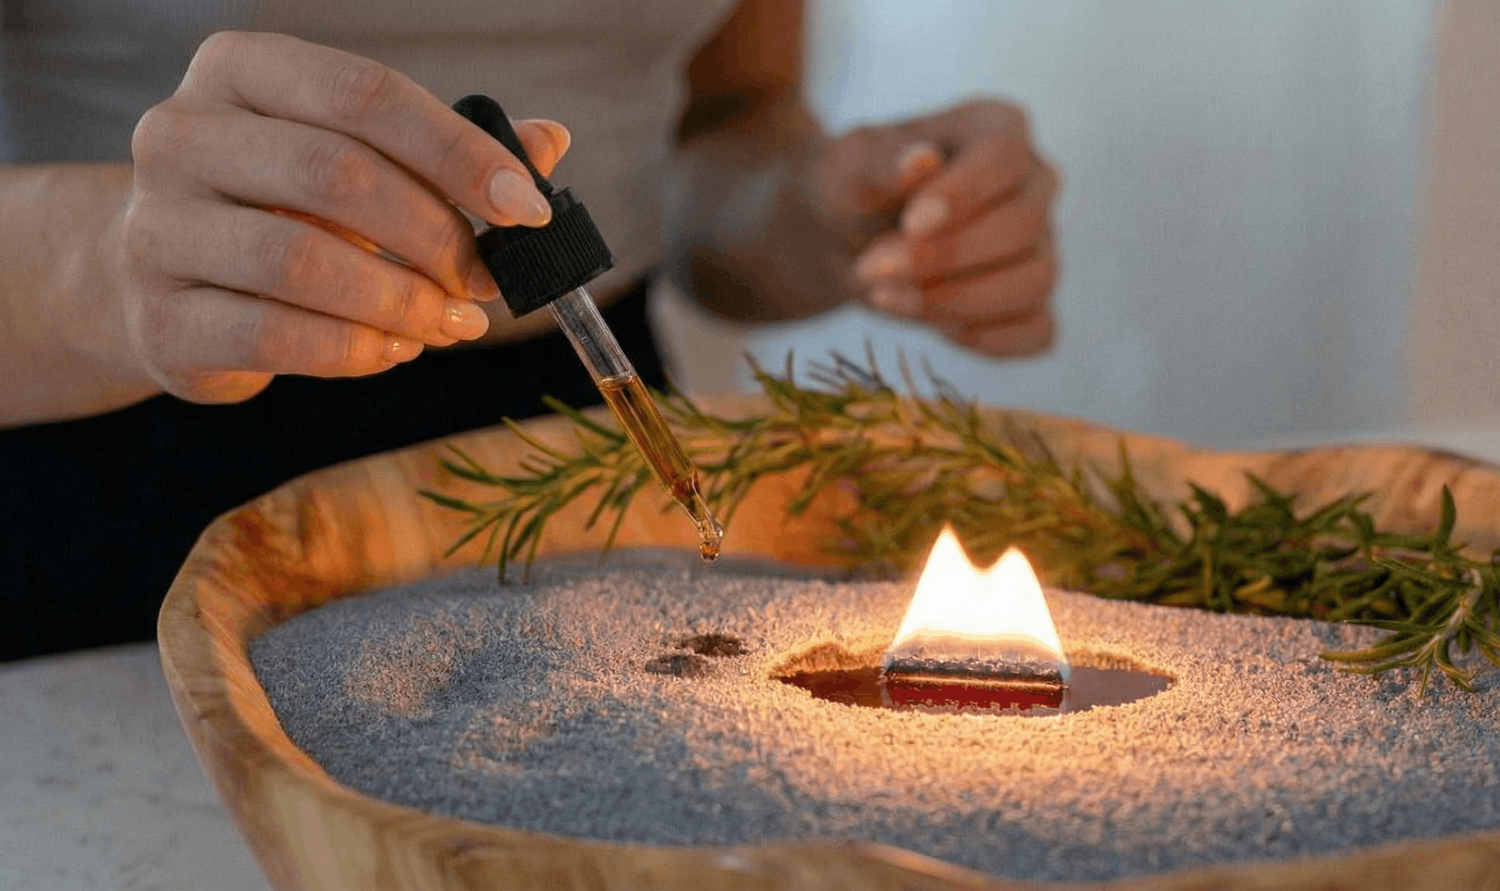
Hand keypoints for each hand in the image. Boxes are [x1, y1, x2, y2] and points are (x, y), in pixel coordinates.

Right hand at [119, 31, 569, 402]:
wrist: (162, 280)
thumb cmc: (282, 207)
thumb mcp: (356, 158)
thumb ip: (445, 151)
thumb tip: (547, 142)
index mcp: (241, 72)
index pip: (364, 94)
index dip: (458, 152)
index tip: (527, 207)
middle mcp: (181, 136)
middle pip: (333, 172)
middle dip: (435, 234)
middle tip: (485, 280)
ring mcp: (156, 228)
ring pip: (301, 259)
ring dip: (402, 301)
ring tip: (451, 323)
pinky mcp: (161, 320)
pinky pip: (276, 335)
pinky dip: (357, 350)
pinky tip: (396, 350)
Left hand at [806, 98, 1057, 356]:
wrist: (841, 241)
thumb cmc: (850, 189)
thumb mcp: (847, 170)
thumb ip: (880, 164)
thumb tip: (922, 159)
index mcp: (996, 128)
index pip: (1005, 157)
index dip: (962, 195)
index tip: (910, 224)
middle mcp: (1032, 182)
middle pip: (1022, 226)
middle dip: (944, 258)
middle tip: (871, 268)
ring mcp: (1039, 244)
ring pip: (1035, 281)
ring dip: (957, 301)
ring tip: (885, 297)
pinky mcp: (1030, 301)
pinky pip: (1036, 329)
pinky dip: (988, 337)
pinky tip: (932, 324)